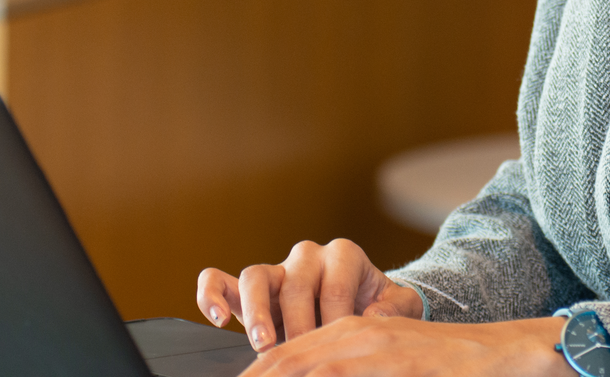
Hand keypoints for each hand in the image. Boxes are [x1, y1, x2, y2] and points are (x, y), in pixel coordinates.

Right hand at [197, 239, 423, 351]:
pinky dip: (212, 295)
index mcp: (344, 255)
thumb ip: (392, 310)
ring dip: (256, 313)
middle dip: (298, 326)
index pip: (335, 288)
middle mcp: (308, 256)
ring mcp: (276, 269)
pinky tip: (219, 320)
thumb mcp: (397, 306)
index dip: (335, 321)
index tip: (337, 347)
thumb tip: (373, 318)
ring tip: (262, 343)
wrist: (363, 302)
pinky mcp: (251, 287)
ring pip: (256, 277)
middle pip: (295, 287)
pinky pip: (220, 279)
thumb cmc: (379, 306)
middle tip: (303, 353)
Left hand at [241, 313, 574, 376]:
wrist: (501, 356)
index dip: (255, 376)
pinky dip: (308, 376)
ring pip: (299, 363)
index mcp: (348, 334)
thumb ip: (350, 369)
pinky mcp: (387, 359)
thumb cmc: (444, 368)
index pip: (283, 358)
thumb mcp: (387, 367)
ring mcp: (369, 345)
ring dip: (270, 374)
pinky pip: (334, 371)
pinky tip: (280, 376)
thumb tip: (314, 373)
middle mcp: (352, 332)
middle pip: (282, 360)